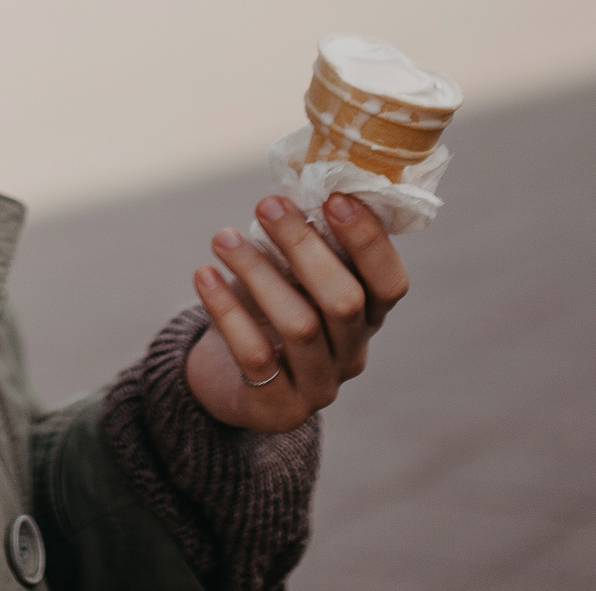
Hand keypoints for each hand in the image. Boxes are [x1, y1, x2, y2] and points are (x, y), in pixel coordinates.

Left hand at [184, 193, 409, 432]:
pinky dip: (228, 311)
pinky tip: (204, 275)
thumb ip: (304, 240)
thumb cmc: (266, 307)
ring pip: (299, 326)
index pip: (390, 282)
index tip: (333, 197)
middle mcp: (353, 353)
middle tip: (266, 205)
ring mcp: (320, 386)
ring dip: (258, 272)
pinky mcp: (278, 409)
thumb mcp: (290, 274)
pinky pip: (256, 357)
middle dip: (304, 246)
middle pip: (343, 301)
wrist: (227, 377)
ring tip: (222, 237)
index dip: (368, 241)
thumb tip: (293, 186)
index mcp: (367, 315)